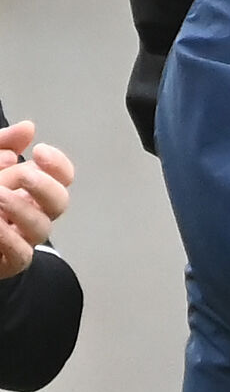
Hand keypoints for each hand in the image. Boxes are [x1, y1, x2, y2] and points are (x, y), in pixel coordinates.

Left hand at [0, 124, 74, 279]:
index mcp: (28, 189)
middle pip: (59, 202)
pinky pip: (21, 255)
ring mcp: (20, 238)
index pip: (62, 177)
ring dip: (21, 209)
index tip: (40, 151)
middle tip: (23, 175)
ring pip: (41, 228)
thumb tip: (28, 128)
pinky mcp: (7, 263)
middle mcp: (29, 213)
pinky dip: (10, 239)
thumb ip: (2, 142)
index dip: (58, 165)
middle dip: (45, 186)